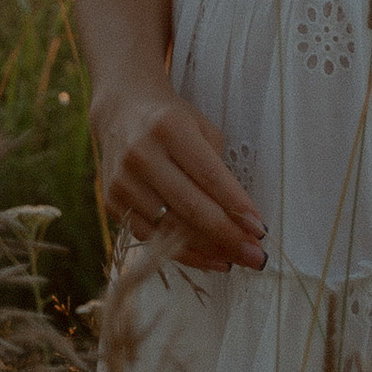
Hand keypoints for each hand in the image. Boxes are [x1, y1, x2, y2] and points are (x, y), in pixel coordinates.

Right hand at [94, 84, 266, 272]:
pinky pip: (152, 239)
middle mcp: (142, 155)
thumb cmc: (171, 120)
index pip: (209, 174)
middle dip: (228, 236)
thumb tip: (241, 219)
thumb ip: (218, 168)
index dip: (236, 205)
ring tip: (237, 259)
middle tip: (256, 255)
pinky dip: (184, 253)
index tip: (260, 227)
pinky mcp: (112, 203)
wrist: (121, 112)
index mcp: (169, 128)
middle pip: (191, 207)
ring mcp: (123, 182)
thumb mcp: (200, 128)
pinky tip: (210, 258)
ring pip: (172, 229)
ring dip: (210, 250)